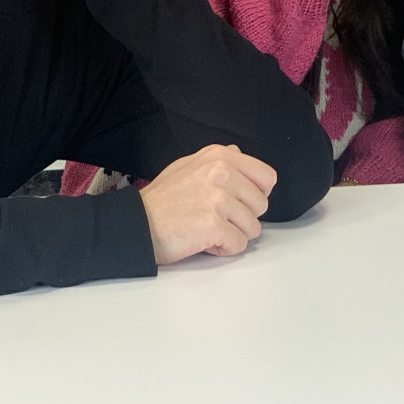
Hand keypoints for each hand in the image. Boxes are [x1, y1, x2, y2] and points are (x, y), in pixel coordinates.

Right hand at [139, 144, 276, 264]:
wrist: (136, 224)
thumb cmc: (161, 200)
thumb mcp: (188, 165)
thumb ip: (218, 161)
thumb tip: (239, 155)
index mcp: (220, 156)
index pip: (267, 177)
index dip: (256, 195)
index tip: (240, 203)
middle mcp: (222, 172)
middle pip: (261, 205)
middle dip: (243, 217)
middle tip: (217, 219)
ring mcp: (219, 198)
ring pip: (253, 227)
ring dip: (233, 234)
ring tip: (208, 230)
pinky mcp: (213, 224)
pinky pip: (238, 244)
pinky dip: (223, 249)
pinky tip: (204, 241)